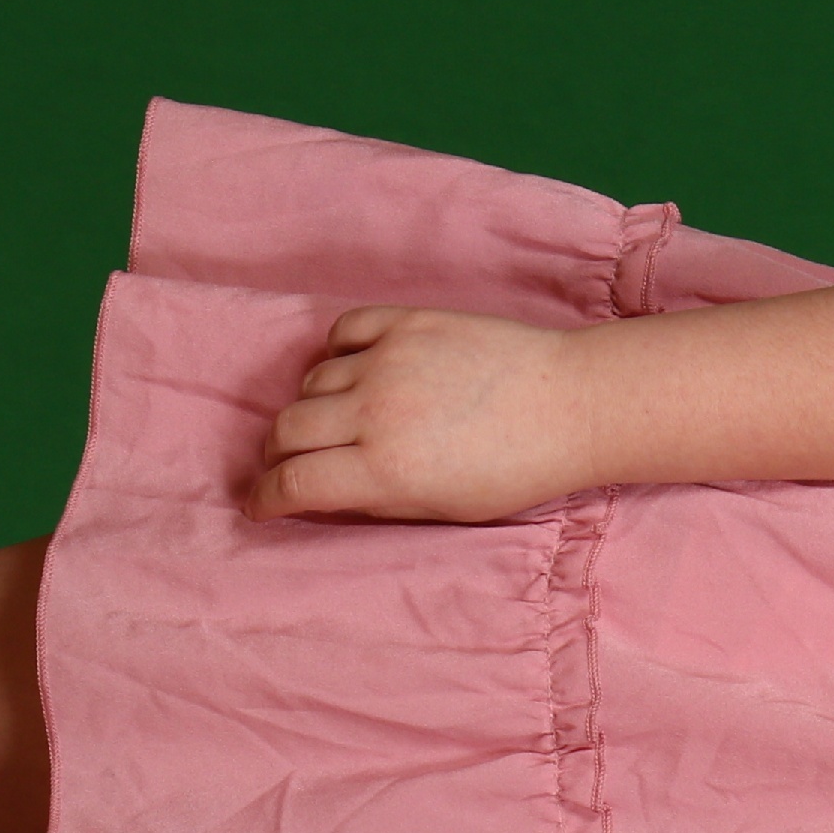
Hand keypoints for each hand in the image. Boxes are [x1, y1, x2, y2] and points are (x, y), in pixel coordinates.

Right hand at [248, 306, 595, 522]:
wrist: (572, 404)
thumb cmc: (518, 472)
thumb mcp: (445, 510)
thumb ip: (377, 503)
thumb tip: (325, 496)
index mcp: (385, 470)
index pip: (293, 482)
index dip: (266, 497)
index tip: (261, 503)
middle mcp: (375, 411)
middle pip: (287, 430)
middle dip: (277, 455)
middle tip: (288, 464)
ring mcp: (388, 360)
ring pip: (311, 381)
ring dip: (311, 407)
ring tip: (333, 421)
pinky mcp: (408, 322)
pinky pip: (343, 332)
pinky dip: (335, 353)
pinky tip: (351, 370)